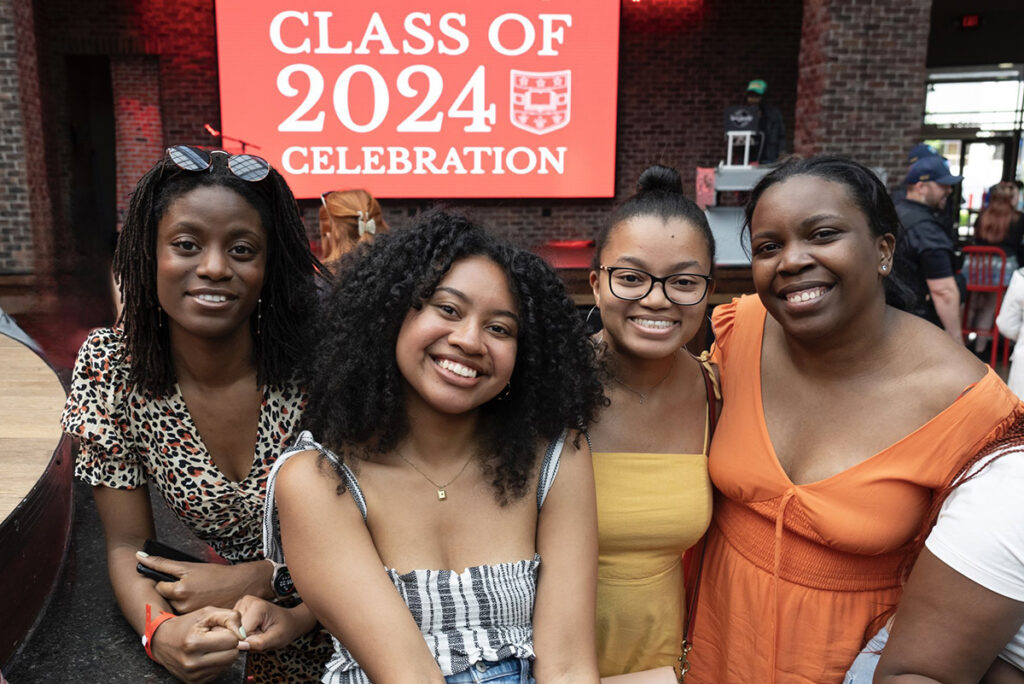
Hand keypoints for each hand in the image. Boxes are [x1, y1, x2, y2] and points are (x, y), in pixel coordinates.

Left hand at [137, 552, 272, 612]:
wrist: (241, 586)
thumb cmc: (216, 574)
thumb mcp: (189, 566)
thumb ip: (162, 563)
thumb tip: (140, 557)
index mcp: (178, 590)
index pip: (158, 587)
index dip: (168, 583)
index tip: (178, 580)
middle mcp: (182, 605)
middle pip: (166, 600)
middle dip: (174, 594)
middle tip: (190, 588)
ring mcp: (190, 615)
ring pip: (175, 608)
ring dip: (182, 602)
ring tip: (198, 595)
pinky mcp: (198, 621)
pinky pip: (185, 616)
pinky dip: (190, 610)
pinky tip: (201, 604)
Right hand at [150, 606, 246, 682]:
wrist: (162, 641)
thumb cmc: (188, 624)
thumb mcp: (208, 612)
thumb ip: (230, 617)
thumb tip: (243, 635)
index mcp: (194, 643)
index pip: (232, 640)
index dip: (230, 632)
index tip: (219, 629)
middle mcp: (192, 662)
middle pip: (232, 655)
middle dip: (229, 644)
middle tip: (216, 638)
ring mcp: (192, 675)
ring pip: (228, 665)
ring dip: (224, 654)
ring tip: (210, 646)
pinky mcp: (194, 682)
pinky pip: (219, 672)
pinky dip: (217, 662)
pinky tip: (206, 655)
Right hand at [234, 595, 316, 651]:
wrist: (288, 621)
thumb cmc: (284, 629)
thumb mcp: (276, 639)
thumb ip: (259, 643)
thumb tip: (240, 646)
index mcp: (256, 606)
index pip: (241, 632)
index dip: (250, 641)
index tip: (262, 637)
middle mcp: (245, 602)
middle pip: (235, 630)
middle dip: (246, 638)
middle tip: (261, 634)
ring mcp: (240, 604)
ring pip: (232, 629)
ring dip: (243, 635)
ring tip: (258, 631)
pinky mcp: (237, 609)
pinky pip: (232, 627)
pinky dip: (241, 632)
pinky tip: (252, 629)